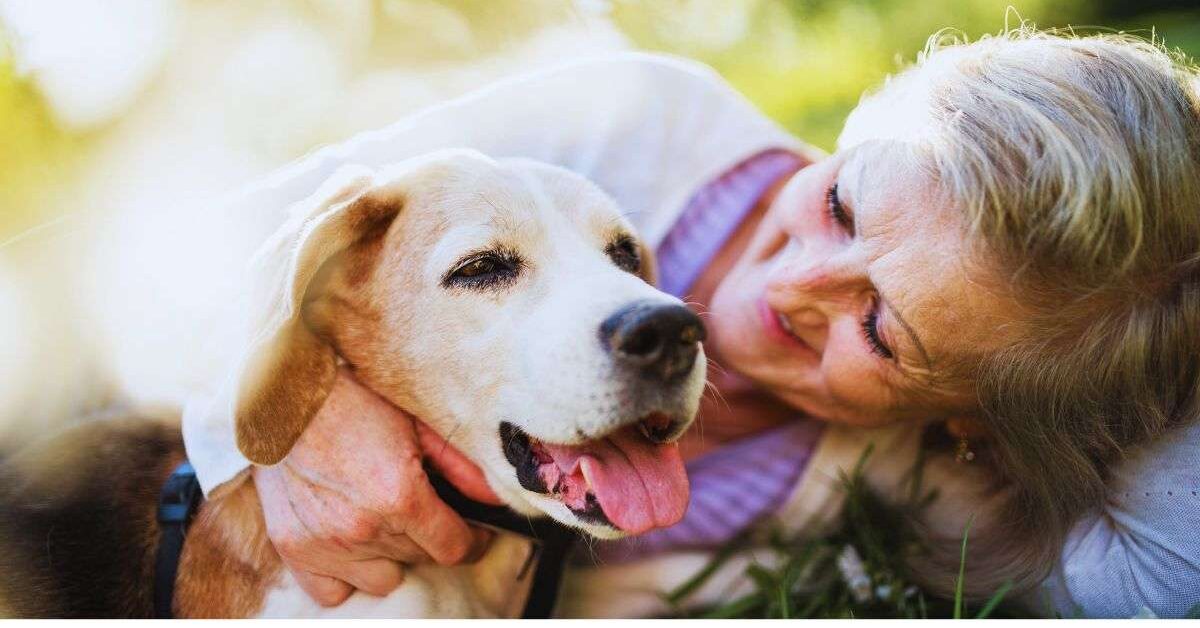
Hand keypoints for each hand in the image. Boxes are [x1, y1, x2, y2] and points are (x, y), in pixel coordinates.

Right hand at [253, 367, 500, 605]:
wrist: (286, 397)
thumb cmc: (354, 403)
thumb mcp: (417, 425)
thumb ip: (461, 467)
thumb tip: (495, 498)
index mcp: (399, 496)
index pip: (454, 549)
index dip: (473, 541)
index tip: (473, 532)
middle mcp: (363, 528)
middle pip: (420, 560)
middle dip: (430, 537)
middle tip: (422, 508)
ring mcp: (326, 544)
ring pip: (384, 579)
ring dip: (392, 556)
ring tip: (384, 522)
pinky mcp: (295, 550)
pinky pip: (334, 592)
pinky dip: (347, 575)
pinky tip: (352, 545)